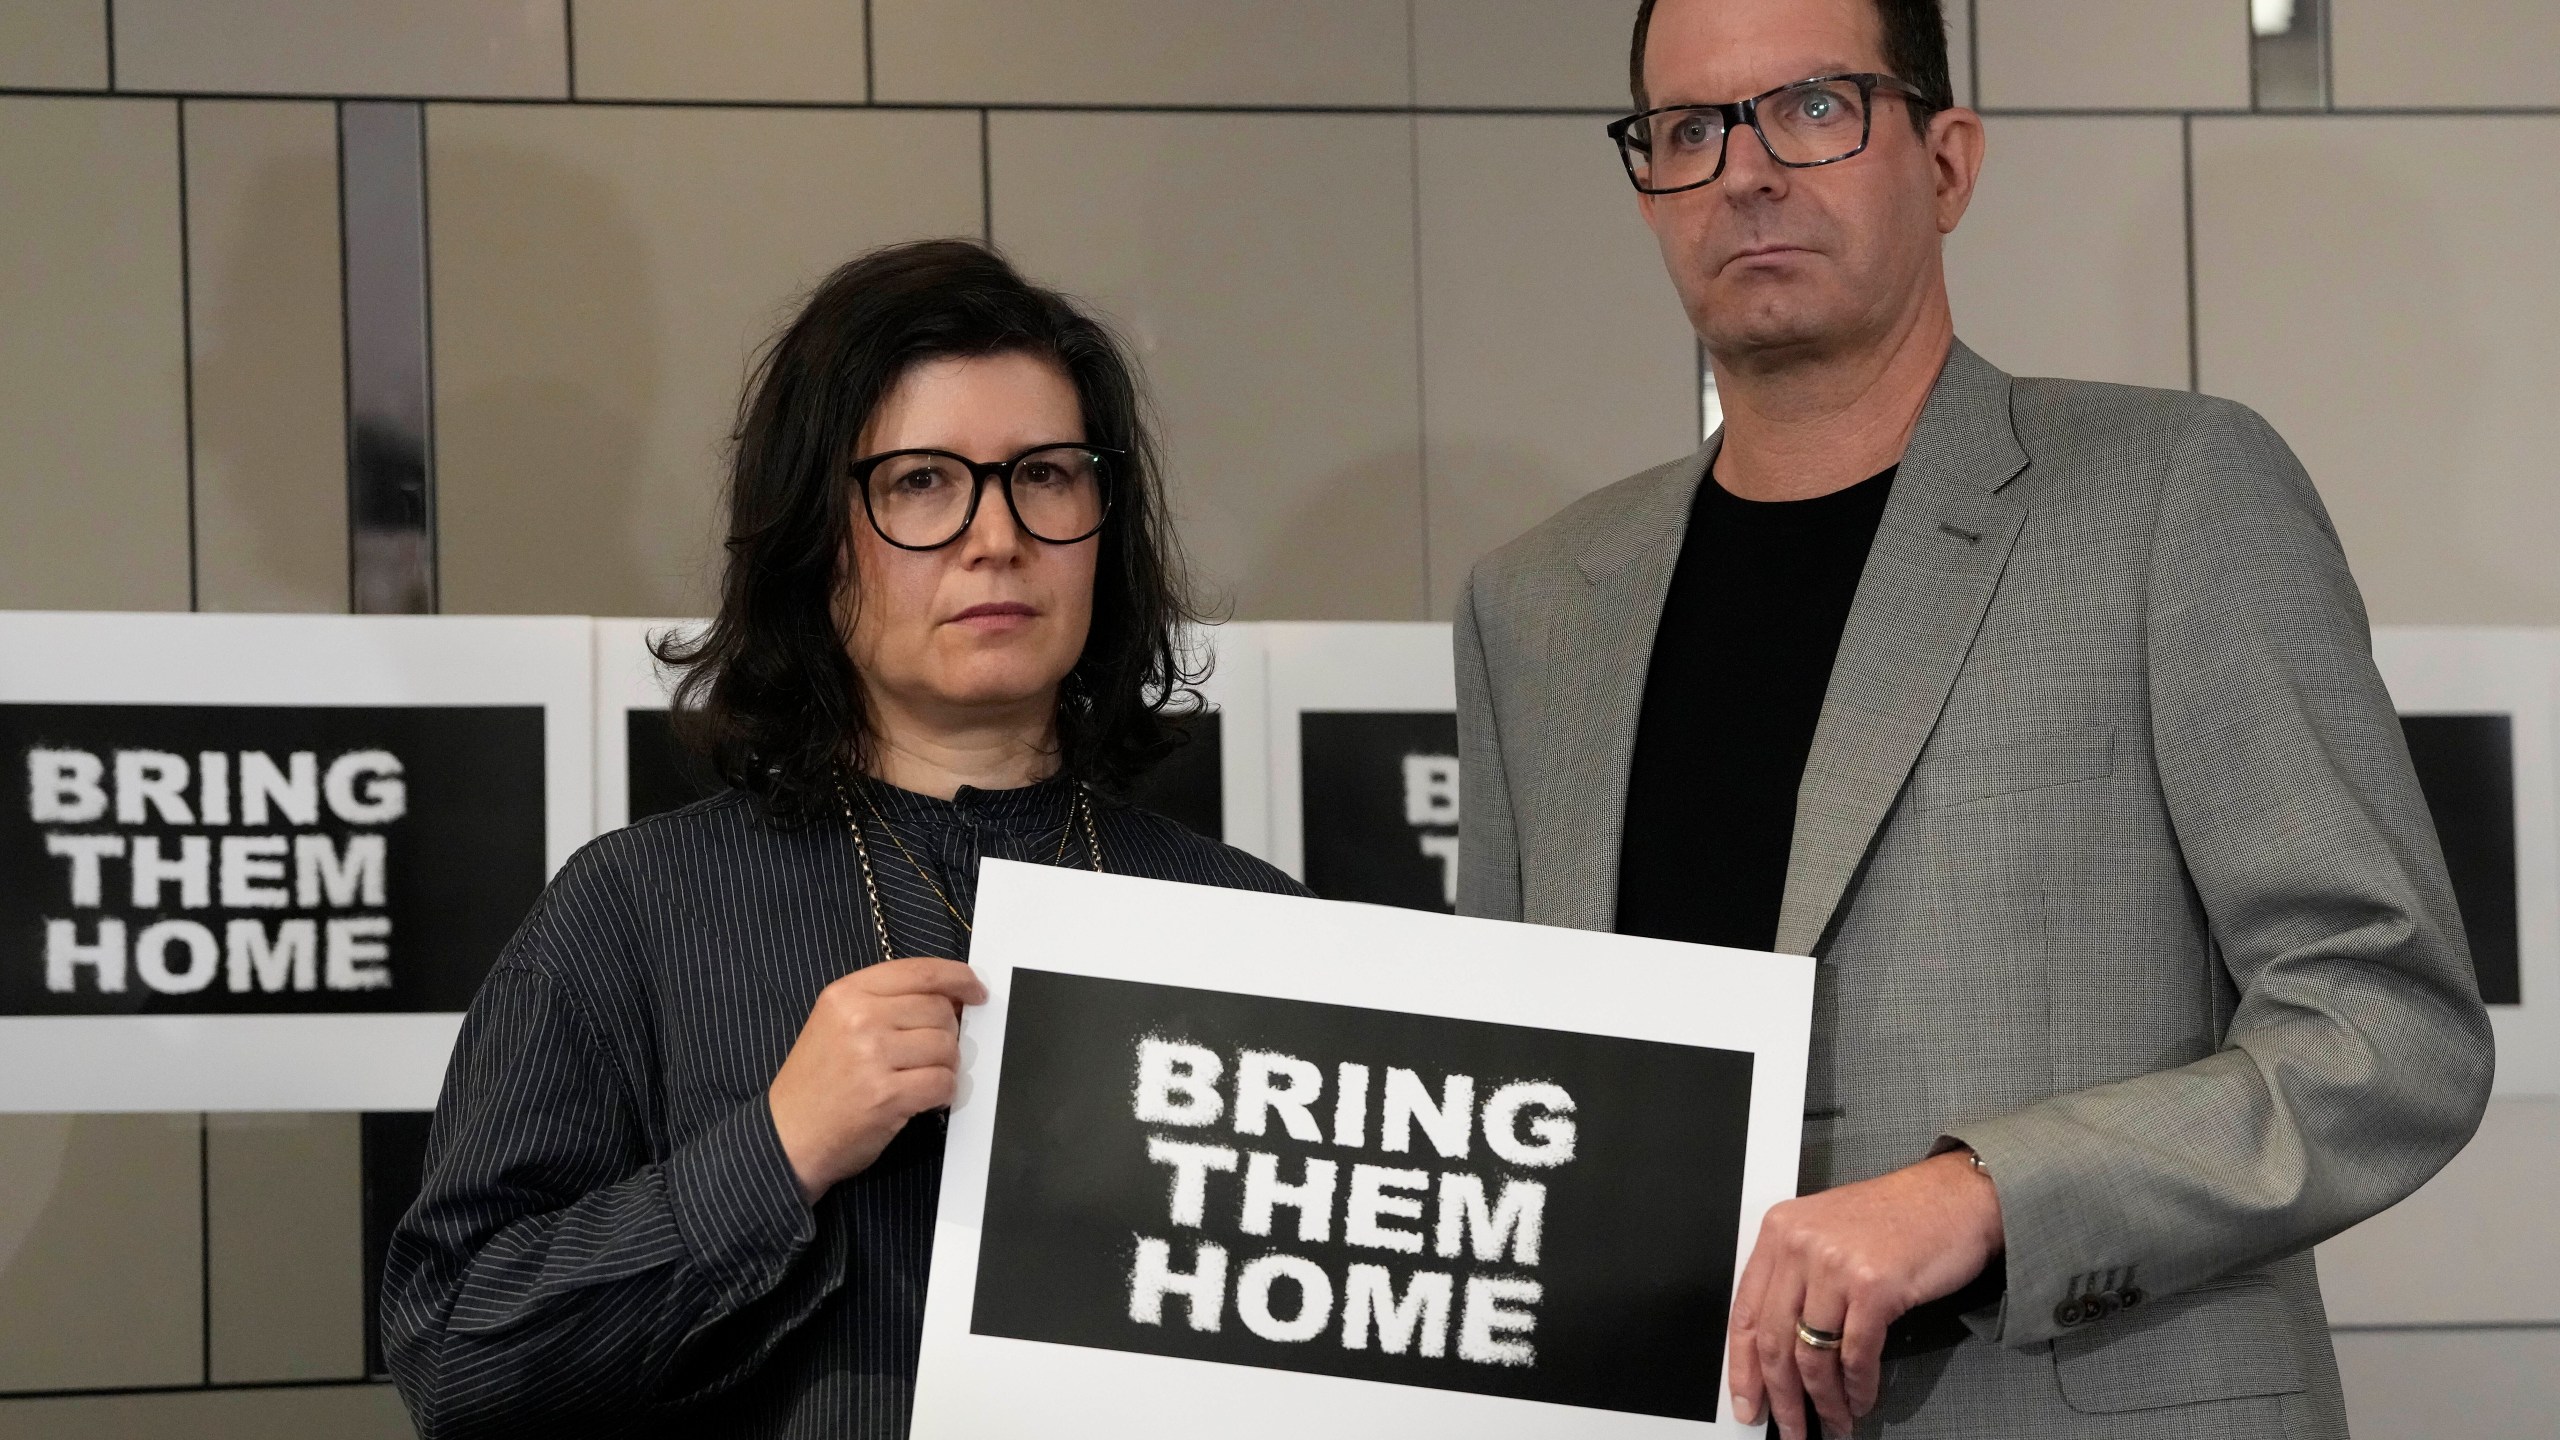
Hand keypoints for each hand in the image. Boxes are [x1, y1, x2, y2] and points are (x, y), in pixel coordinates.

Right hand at [767, 957, 986, 1204]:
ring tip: (919, 1079)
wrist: (788, 1136)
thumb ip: (888, 1003)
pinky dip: (943, 1093)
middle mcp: (860, 1018)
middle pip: (939, 1010)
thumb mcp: (838, 1023)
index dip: (958, 978)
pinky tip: (924, 1099)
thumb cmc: (818, 1082)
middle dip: (947, 1033)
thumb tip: (953, 998)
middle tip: (928, 1055)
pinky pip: (943, 1083)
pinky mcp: (887, 1095)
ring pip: (947, 1046)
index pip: (921, 971)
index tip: (975, 991)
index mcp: (847, 993)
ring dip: (945, 1066)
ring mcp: (873, 1056)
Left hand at [1727, 1150, 2002, 1438]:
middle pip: (1773, 1341)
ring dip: (1824, 1400)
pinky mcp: (1874, 1286)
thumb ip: (1797, 1278)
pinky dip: (1858, 1387)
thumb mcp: (1828, 1234)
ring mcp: (1836, 1265)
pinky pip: (1856, 1355)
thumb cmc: (1898, 1216)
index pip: (1743, 1312)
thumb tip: (1779, 1350)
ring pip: (1813, 1355)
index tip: (1746, 1402)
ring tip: (1834, 1421)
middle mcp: (1800, 1245)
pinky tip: (1861, 1399)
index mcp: (1780, 1231)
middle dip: (1781, 1397)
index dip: (1742, 1367)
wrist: (1957, 1196)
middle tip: (1790, 1429)